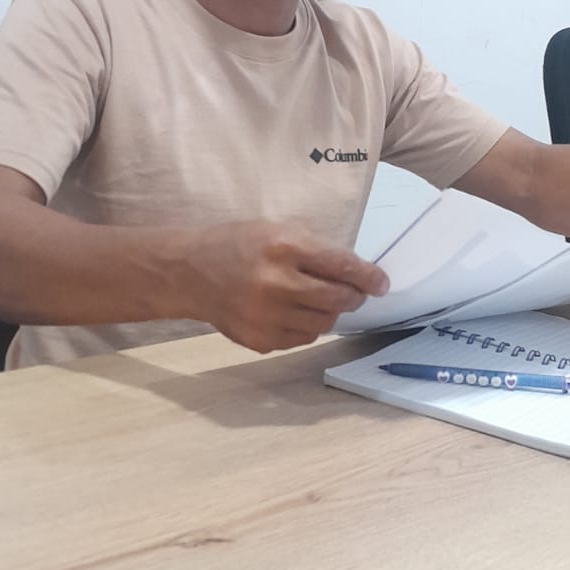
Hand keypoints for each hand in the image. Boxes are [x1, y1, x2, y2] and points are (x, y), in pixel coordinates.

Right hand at [189, 221, 388, 351]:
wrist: (188, 273)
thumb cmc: (238, 245)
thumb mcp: (276, 230)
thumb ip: (315, 250)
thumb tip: (357, 273)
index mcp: (282, 247)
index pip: (341, 266)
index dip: (368, 276)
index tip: (381, 283)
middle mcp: (275, 283)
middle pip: (337, 300)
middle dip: (354, 297)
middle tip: (354, 293)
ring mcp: (266, 316)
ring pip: (323, 323)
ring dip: (329, 312)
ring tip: (317, 299)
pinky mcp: (259, 339)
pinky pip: (301, 338)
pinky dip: (306, 326)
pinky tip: (291, 312)